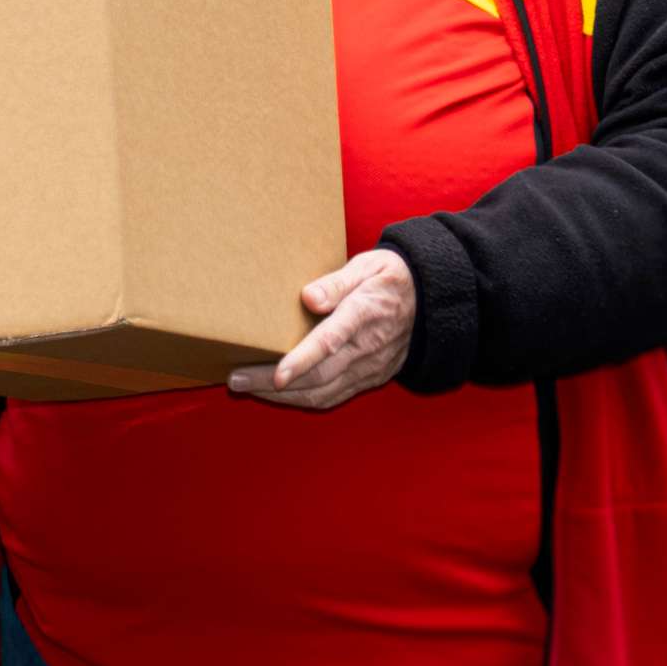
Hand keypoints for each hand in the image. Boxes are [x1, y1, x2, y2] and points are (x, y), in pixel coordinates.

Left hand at [229, 250, 415, 410]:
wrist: (430, 302)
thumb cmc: (390, 278)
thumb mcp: (369, 266)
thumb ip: (337, 282)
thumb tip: (308, 297)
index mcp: (365, 313)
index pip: (331, 341)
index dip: (303, 360)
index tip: (277, 373)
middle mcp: (366, 348)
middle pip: (318, 374)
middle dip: (273, 382)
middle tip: (235, 379)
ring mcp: (368, 368)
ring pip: (322, 391)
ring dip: (282, 396)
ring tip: (246, 387)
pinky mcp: (368, 379)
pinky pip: (333, 396)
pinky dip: (304, 399)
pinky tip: (277, 395)